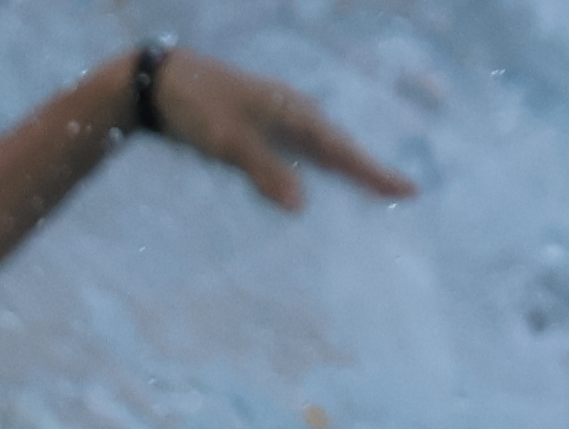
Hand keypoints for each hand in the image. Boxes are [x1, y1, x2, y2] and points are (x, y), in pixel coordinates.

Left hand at [138, 51, 408, 212]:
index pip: (343, 149)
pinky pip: (296, 150)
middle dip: (367, 170)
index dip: (374, 171)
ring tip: (368, 191)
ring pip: (319, 148)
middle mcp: (293, 113)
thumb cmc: (197, 108)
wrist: (161, 83)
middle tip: (399, 192)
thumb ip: (266, 171)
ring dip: (342, 169)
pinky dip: (312, 166)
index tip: (407, 188)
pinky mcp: (257, 126)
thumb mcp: (230, 141)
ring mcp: (276, 118)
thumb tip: (302, 204)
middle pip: (339, 148)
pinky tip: (315, 180)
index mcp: (295, 113)